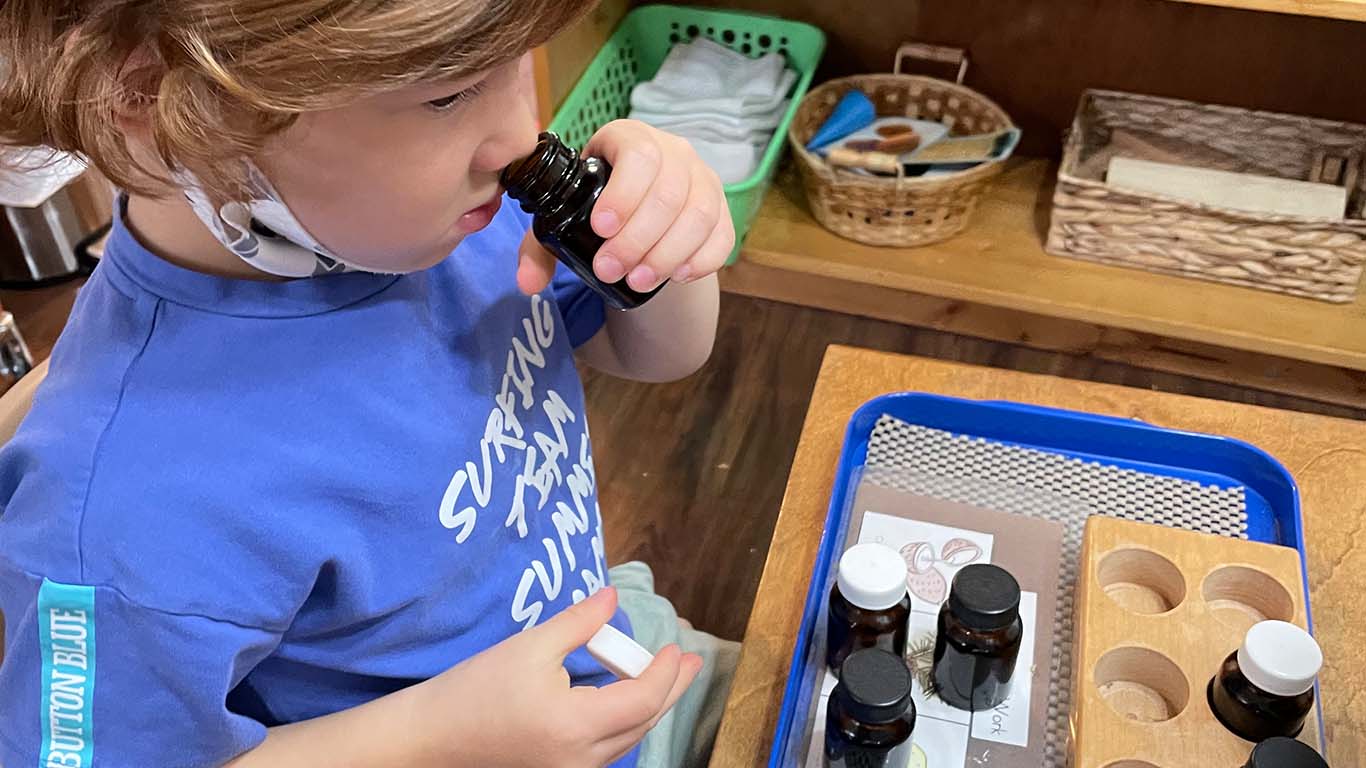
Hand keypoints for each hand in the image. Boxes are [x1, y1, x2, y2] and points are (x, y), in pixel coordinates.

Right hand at [426, 587, 702, 767]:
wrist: (430, 740)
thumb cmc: (474, 691)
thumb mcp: (530, 647)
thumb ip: (579, 623)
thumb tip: (613, 598)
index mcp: (576, 727)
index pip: (644, 699)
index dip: (666, 672)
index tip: (675, 646)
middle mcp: (581, 761)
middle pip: (644, 724)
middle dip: (672, 689)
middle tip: (690, 660)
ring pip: (629, 740)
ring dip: (651, 706)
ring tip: (666, 674)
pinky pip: (607, 750)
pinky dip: (626, 722)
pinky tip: (627, 698)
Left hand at [517, 120, 733, 295]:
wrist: (638, 208)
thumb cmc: (597, 206)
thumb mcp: (565, 215)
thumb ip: (541, 246)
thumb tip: (527, 283)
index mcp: (629, 138)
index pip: (638, 154)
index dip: (623, 193)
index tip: (600, 229)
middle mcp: (673, 151)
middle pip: (669, 191)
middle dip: (638, 238)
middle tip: (609, 270)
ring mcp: (702, 179)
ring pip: (699, 214)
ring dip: (668, 253)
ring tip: (638, 281)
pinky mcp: (721, 209)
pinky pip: (722, 234)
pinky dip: (703, 259)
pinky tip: (678, 277)